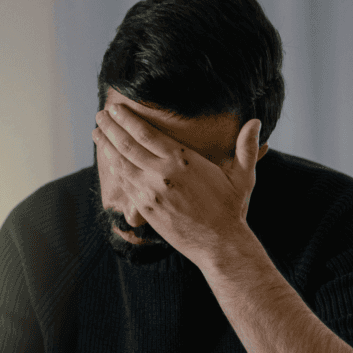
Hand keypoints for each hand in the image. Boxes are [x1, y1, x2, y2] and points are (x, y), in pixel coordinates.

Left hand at [92, 103, 262, 264]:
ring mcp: (150, 192)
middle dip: (111, 127)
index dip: (127, 119)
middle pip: (127, 144)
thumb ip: (246, 147)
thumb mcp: (242, 176)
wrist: (219, 244)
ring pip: (121, 164)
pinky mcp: (146, 209)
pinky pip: (125, 185)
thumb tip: (257, 122)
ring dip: (106, 146)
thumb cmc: (231, 208)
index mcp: (182, 160)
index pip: (146, 133)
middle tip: (100, 114)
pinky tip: (107, 159)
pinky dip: (113, 169)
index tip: (116, 109)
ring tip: (96, 132)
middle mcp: (162, 174)